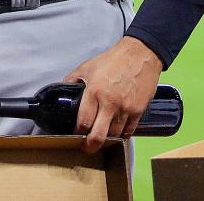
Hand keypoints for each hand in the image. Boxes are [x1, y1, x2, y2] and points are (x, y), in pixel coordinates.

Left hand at [64, 36, 162, 151]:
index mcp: (94, 91)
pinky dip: (122, 135)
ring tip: (102, 138)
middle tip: (87, 148)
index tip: (75, 136)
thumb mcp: (87, 66)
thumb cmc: (113, 60)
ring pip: (115, 136)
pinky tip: (117, 133)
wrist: (139, 55)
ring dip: (108, 139)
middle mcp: (110, 103)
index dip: (78, 133)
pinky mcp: (138, 110)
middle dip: (91, 146)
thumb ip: (73, 79)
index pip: (84, 121)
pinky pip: (129, 131)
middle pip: (99, 135)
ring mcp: (125, 108)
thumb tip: (63, 89)